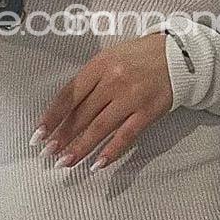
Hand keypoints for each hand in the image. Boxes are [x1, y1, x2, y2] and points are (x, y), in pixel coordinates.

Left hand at [30, 33, 173, 168]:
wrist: (179, 55)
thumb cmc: (140, 56)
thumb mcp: (111, 57)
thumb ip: (91, 79)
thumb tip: (68, 109)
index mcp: (100, 64)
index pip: (69, 95)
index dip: (52, 116)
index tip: (40, 133)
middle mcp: (113, 81)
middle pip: (82, 114)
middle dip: (62, 136)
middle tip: (48, 153)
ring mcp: (131, 97)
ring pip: (100, 127)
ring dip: (81, 147)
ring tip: (66, 162)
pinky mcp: (148, 112)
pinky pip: (126, 135)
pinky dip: (111, 151)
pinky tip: (97, 164)